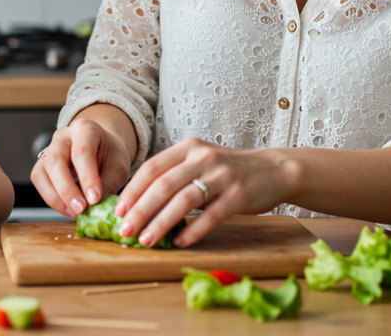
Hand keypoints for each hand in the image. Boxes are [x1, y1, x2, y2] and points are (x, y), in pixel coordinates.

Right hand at [31, 118, 131, 217]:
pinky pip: (39, 181)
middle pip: (56, 161)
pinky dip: (51, 198)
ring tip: (75, 212)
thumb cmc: (110, 156)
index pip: (82, 152)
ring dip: (56, 197)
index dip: (87, 177)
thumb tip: (96, 207)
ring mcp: (49, 149)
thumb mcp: (118, 167)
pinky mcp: (42, 164)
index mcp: (85, 129)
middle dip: (67, 189)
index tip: (95, 199)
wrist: (101, 149)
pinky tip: (68, 209)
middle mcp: (63, 136)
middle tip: (81, 209)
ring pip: (42, 172)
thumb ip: (108, 184)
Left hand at [114, 137, 290, 247]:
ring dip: (161, 223)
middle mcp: (203, 157)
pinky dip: (193, 230)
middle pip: (163, 185)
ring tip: (146, 240)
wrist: (272, 170)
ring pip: (183, 201)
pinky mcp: (238, 195)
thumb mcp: (200, 161)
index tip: (118, 211)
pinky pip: (210, 215)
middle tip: (125, 231)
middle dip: (140, 210)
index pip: (152, 168)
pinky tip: (180, 242)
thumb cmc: (228, 170)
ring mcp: (222, 175)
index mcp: (188, 147)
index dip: (132, 190)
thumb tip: (138, 202)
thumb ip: (174, 174)